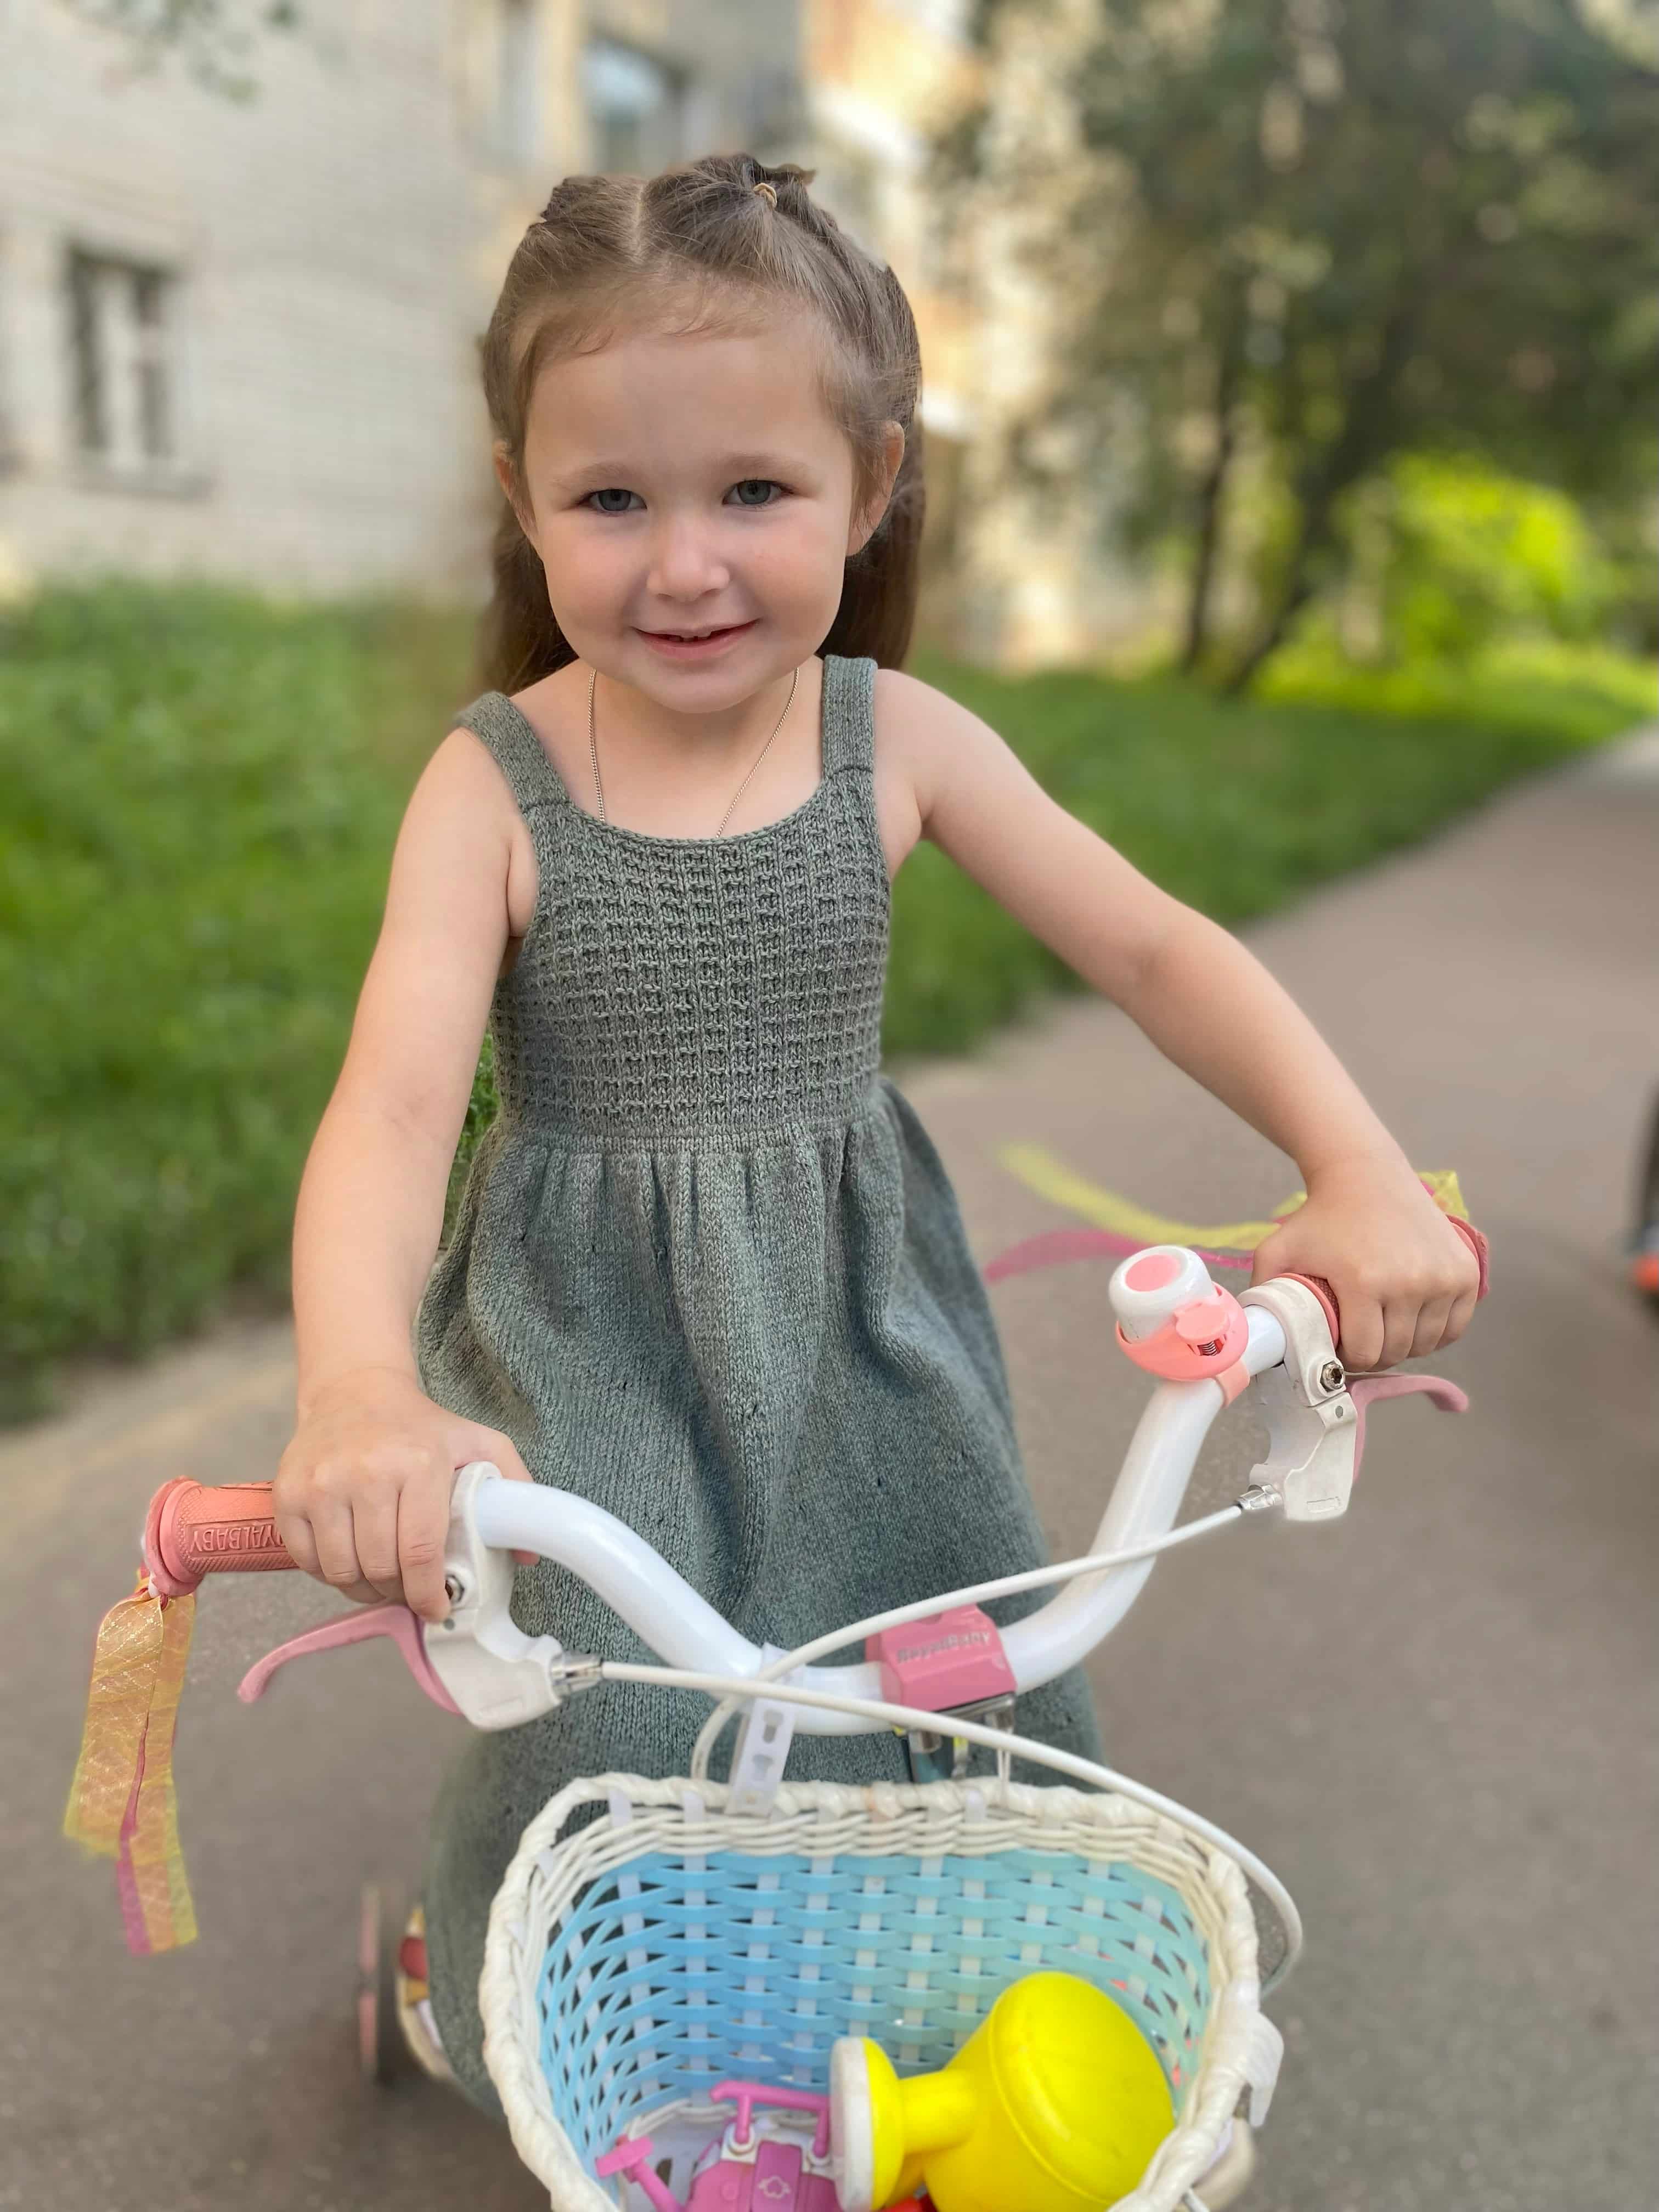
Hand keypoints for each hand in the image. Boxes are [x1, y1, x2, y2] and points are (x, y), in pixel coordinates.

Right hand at [274, 1366, 535, 1622]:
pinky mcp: (288, 1494)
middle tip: (409, 1591)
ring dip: (364, 1589)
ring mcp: (320, 1485)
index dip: (429, 1593)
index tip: (437, 1608)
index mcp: (417, 1463)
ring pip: (342, 1571)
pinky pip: (307, 1560)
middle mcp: (365, 1474)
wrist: (353, 1391)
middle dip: (399, 1592)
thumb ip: (513, 1487)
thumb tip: (530, 1553)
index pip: (420, 1551)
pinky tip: (350, 1561)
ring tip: (381, 1580)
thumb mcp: (478, 1441)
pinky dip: (329, 1573)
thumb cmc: (420, 1426)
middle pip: (381, 1568)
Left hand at [1251, 1156, 1481, 1371]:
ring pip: (1428, 1344)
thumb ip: (1261, 1293)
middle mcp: (1411, 1283)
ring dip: (1406, 1344)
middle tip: (1361, 1336)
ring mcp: (1444, 1278)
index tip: (1340, 1344)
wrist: (1366, 1175)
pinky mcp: (1466, 1273)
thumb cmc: (1321, 1217)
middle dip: (1376, 1353)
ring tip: (1385, 1326)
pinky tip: (1413, 1319)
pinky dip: (1436, 1332)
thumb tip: (1256, 1338)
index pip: (1365, 1354)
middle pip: (1397, 1352)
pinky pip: (1455, 1327)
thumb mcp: (1277, 1250)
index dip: (1348, 1357)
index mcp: (1365, 1282)